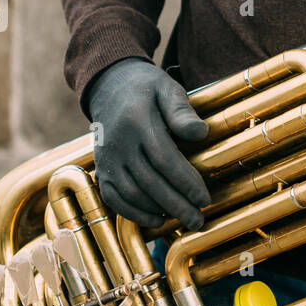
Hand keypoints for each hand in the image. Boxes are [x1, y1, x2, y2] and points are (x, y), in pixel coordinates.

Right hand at [86, 58, 210, 229]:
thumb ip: (182, 112)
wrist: (109, 85)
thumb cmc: (146, 88)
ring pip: (132, 194)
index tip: (204, 199)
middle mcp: (118, 143)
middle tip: (198, 219)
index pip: (164, 160)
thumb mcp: (167, 89)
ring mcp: (106, 158)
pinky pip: (113, 198)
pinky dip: (133, 213)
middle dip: (177, 205)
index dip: (185, 183)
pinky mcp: (101, 168)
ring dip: (158, 211)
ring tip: (183, 219)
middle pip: (150, 182)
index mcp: (136, 121)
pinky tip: (156, 220)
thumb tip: (201, 133)